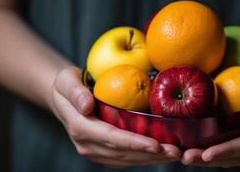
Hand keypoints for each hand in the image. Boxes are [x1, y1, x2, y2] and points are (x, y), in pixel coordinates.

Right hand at [51, 67, 180, 167]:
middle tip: (175, 152)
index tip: (156, 145)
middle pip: (123, 153)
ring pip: (127, 159)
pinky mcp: (103, 152)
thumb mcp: (66, 80)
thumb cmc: (68, 85)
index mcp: (80, 128)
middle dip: (150, 154)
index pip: (111, 138)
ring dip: (151, 159)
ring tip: (174, 154)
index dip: (134, 143)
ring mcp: (95, 151)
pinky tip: (161, 153)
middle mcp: (87, 145)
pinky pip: (126, 158)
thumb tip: (86, 105)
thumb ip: (74, 91)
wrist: (64, 99)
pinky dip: (144, 157)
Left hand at [181, 71, 239, 167]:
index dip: (229, 150)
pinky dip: (206, 152)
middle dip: (209, 159)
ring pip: (228, 159)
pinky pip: (225, 152)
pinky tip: (187, 149)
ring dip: (204, 159)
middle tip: (185, 157)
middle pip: (235, 156)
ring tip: (181, 156)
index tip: (207, 153)